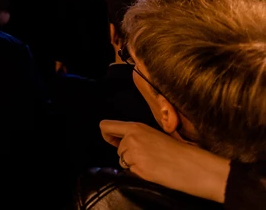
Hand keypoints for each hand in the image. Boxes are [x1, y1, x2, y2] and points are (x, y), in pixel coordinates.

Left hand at [100, 120, 228, 202]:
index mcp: (136, 127)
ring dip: (134, 165)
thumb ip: (136, 136)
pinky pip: (131, 172)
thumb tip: (120, 143)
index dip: (108, 136)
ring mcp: (134, 154)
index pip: (105, 126)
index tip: (116, 143)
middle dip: (127, 155)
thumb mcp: (154, 135)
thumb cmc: (179, 151)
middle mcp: (131, 138)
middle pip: (117, 149)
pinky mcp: (138, 169)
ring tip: (153, 164)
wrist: (195, 166)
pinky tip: (154, 171)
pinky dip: (140, 174)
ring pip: (123, 161)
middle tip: (146, 157)